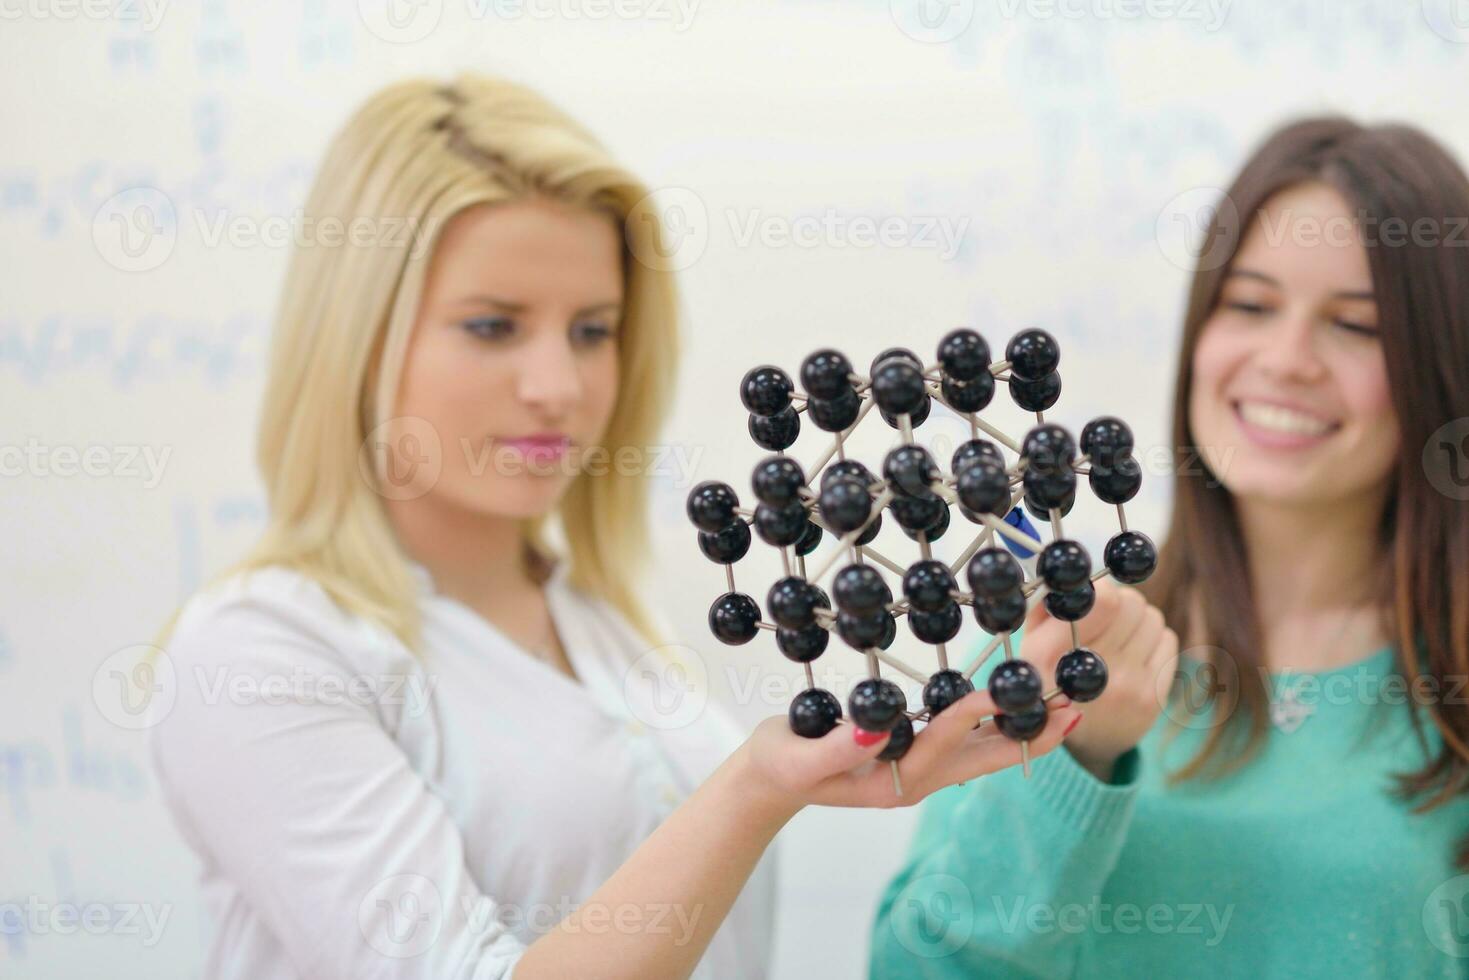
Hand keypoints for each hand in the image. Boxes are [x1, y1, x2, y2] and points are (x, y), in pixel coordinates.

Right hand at [734, 690, 1082, 814]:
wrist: (769, 784)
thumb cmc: (782, 765)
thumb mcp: (799, 759)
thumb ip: (837, 748)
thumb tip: (876, 729)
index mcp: (893, 781)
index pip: (943, 741)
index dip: (974, 712)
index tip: (1002, 688)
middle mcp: (917, 780)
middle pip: (984, 758)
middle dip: (1029, 735)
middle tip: (1074, 712)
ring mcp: (920, 772)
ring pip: (983, 753)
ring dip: (1024, 731)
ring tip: (1064, 709)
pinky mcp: (916, 757)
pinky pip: (968, 745)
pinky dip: (998, 726)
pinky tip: (1017, 710)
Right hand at [1018, 578, 1177, 779]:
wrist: (1086, 742)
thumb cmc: (1057, 678)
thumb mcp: (1034, 644)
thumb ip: (1048, 606)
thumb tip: (1075, 574)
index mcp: (1049, 656)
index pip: (1104, 599)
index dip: (1102, 588)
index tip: (1094, 596)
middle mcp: (1089, 673)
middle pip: (1131, 602)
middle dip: (1120, 601)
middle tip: (1106, 617)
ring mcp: (1126, 687)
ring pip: (1151, 616)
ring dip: (1137, 619)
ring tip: (1120, 636)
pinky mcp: (1153, 697)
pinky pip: (1168, 638)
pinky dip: (1153, 638)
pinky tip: (1135, 653)